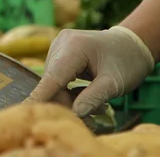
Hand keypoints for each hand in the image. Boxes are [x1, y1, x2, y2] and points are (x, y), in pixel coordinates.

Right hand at [27, 26, 154, 116]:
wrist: (133, 44)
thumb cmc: (128, 62)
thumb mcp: (115, 83)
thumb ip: (93, 98)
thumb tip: (74, 114)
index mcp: (75, 47)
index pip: (53, 77)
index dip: (40, 96)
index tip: (26, 110)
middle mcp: (61, 43)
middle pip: (52, 82)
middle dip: (66, 102)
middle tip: (92, 116)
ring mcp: (58, 46)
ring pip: (54, 82)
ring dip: (69, 98)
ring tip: (96, 105)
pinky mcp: (59, 52)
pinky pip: (57, 78)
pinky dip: (68, 91)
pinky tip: (86, 95)